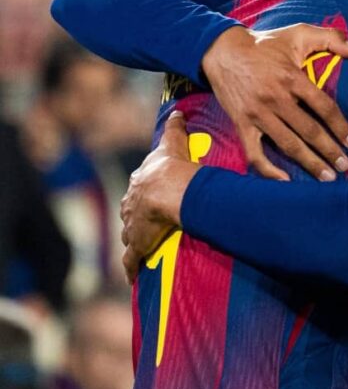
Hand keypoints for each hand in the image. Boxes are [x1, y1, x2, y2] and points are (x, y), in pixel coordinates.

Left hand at [120, 112, 198, 280]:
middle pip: (131, 214)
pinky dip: (130, 270)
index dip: (143, 195)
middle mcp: (132, 206)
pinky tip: (132, 278)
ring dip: (135, 243)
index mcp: (140, 184)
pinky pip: (132, 261)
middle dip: (136, 220)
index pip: (138, 191)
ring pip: (131, 236)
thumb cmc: (172, 166)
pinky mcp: (138, 245)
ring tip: (144, 249)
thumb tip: (177, 110)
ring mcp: (133, 226)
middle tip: (148, 225)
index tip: (150, 199)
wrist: (168, 187)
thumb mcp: (172, 142)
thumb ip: (174, 127)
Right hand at [201, 24, 347, 180]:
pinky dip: (268, 169)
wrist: (221, 50)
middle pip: (308, 130)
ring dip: (308, 163)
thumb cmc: (265, 43)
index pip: (324, 107)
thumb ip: (331, 38)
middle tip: (345, 167)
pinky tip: (284, 181)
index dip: (341, 126)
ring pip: (287, 144)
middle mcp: (276, 98)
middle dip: (329, 151)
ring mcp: (257, 113)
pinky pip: (254, 152)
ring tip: (327, 178)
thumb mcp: (298, 33)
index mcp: (292, 78)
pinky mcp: (241, 123)